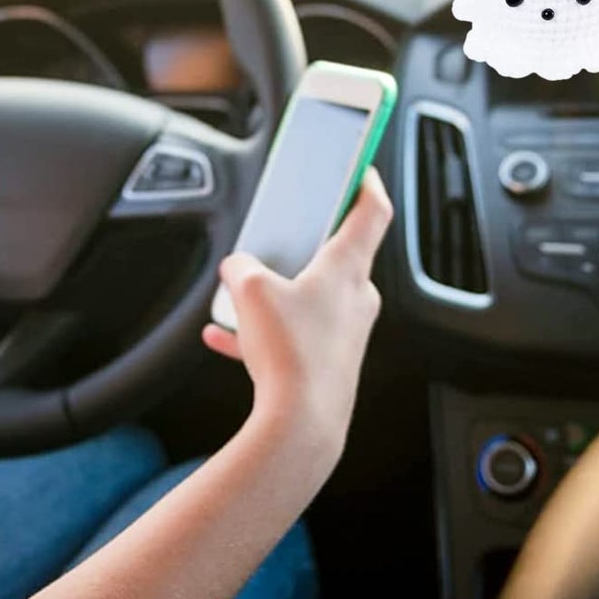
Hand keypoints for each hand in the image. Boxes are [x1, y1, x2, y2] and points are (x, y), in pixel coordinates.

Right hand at [202, 168, 393, 466]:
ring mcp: (344, 335)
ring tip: (241, 295)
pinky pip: (293, 338)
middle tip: (285, 234)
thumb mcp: (251, 291)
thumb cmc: (291, 355)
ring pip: (310, 299)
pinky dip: (263, 333)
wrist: (300, 430)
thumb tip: (239, 269)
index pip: (372, 211)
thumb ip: (242, 267)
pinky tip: (225, 339)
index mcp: (348, 268)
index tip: (361, 168)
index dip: (367, 182)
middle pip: (339, 256)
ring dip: (279, 293)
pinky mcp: (328, 367)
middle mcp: (355, 299)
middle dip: (307, 245)